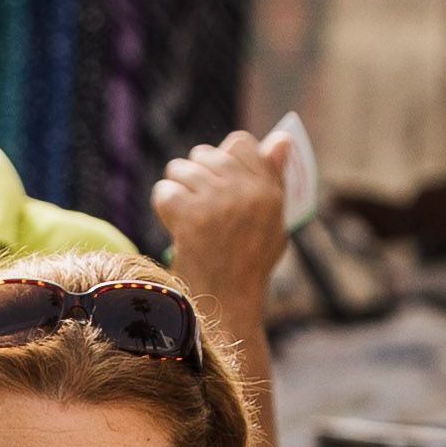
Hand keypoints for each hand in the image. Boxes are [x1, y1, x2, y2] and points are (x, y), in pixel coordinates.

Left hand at [154, 132, 288, 318]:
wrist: (227, 307)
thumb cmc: (248, 267)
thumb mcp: (272, 223)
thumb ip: (274, 180)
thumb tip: (281, 138)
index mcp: (270, 191)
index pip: (240, 144)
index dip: (223, 160)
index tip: (218, 184)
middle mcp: (247, 191)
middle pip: (204, 154)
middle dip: (195, 178)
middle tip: (200, 210)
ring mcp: (218, 200)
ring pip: (179, 169)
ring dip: (178, 193)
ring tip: (188, 221)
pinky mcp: (191, 214)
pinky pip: (165, 191)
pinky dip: (164, 210)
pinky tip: (177, 230)